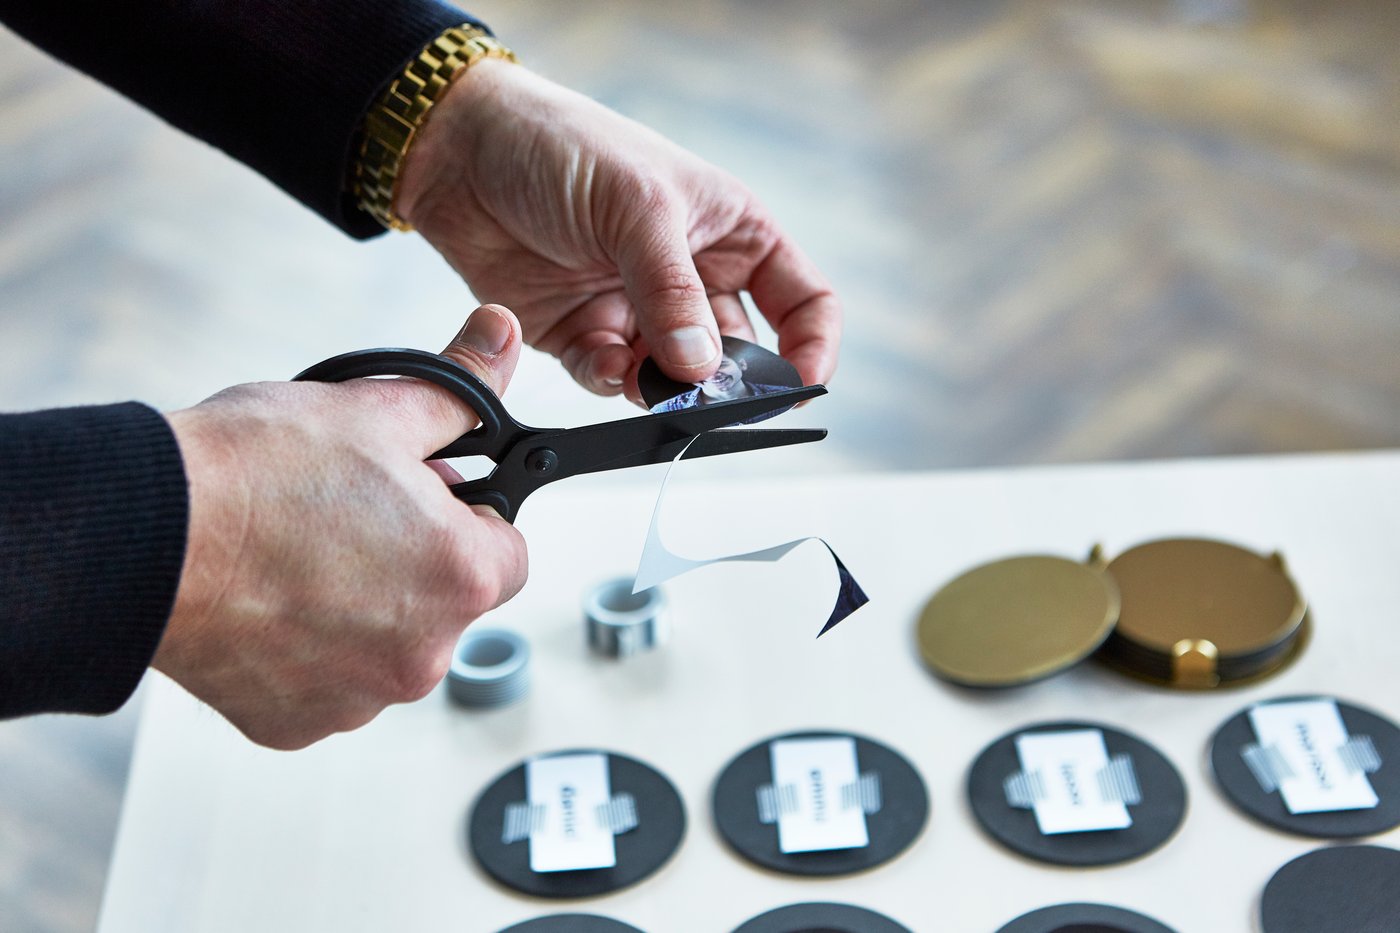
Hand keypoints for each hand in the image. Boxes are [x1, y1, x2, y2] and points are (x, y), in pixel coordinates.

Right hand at [156, 305, 527, 749]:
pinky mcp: (296, 725)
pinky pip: (326, 683)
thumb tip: (501, 341)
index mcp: (462, 578)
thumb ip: (460, 390)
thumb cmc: (255, 474)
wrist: (143, 535)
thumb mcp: (376, 410)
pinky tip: (269, 601)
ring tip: (301, 553)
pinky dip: (306, 650)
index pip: (507, 553)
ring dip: (362, 608)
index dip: (470, 518)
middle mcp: (423, 655)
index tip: (426, 500)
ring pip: (386, 645)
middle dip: (414, 560)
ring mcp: (358, 699)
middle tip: (350, 516)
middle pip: (446, 602)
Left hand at [396, 60, 840, 398]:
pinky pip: (611, 380)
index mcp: (731, 232)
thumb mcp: (636, 206)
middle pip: (738, 355)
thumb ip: (673, 291)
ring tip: (644, 379)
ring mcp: (638, 309)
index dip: (811, 347)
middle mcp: (691, 276)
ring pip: (674, 379)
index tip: (798, 387)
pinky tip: (599, 360)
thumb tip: (702, 367)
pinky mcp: (583, 335)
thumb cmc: (560, 144)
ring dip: (663, 389)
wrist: (459, 152)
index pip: (802, 301)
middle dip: (725, 383)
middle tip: (705, 394)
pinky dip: (609, 381)